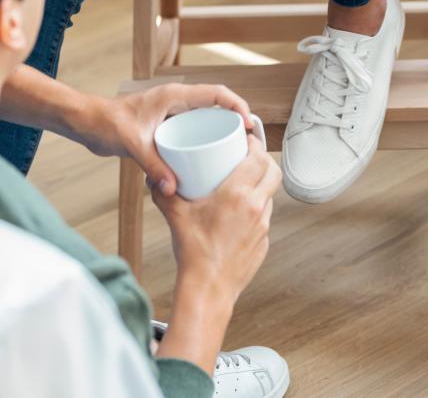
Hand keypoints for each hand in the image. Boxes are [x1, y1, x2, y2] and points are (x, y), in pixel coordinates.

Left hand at [69, 83, 252, 194]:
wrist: (88, 123)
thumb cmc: (106, 123)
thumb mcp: (132, 144)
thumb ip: (153, 165)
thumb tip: (173, 187)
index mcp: (174, 96)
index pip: (216, 93)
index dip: (237, 105)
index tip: (249, 124)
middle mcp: (176, 101)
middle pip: (215, 105)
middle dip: (234, 121)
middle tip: (247, 143)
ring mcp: (171, 112)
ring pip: (204, 117)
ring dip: (220, 130)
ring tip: (232, 153)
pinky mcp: (165, 124)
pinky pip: (192, 128)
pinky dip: (203, 139)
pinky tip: (205, 160)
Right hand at [152, 136, 281, 303]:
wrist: (208, 289)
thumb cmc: (194, 253)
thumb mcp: (175, 215)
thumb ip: (163, 193)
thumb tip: (154, 180)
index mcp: (238, 194)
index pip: (259, 158)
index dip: (256, 144)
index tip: (247, 139)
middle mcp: (255, 207)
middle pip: (273, 172)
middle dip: (265, 160)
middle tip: (251, 156)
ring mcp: (262, 226)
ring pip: (271, 195)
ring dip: (262, 185)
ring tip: (245, 183)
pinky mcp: (264, 242)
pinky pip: (265, 218)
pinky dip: (257, 209)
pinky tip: (241, 213)